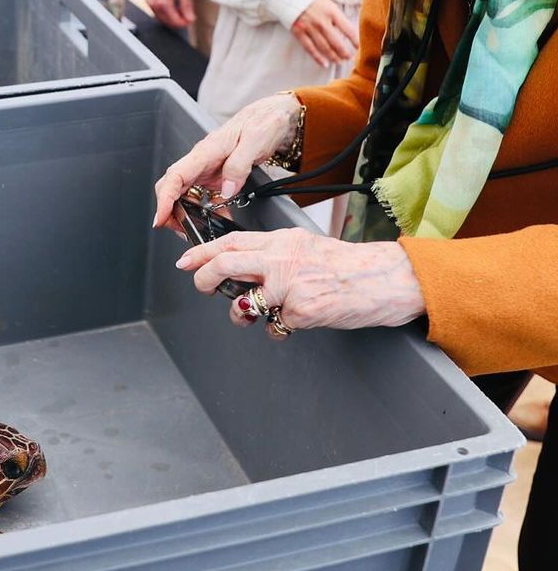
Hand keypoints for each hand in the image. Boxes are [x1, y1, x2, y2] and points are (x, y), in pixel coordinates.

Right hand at [144, 0, 194, 28]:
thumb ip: (186, 4)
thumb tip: (190, 18)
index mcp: (163, 2)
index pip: (175, 21)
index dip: (184, 23)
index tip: (191, 20)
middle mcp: (154, 5)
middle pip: (167, 22)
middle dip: (178, 22)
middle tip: (188, 18)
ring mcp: (149, 3)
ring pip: (161, 19)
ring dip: (171, 19)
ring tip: (181, 13)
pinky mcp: (147, 0)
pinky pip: (157, 12)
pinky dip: (165, 14)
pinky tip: (172, 8)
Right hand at [153, 93, 300, 219]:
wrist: (273, 115)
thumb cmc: (263, 122)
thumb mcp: (255, 141)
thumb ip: (239, 165)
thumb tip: (225, 190)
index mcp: (206, 151)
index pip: (176, 175)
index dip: (164, 198)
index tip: (160, 218)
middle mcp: (201, 160)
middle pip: (172, 187)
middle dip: (170, 211)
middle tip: (181, 231)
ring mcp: (207, 169)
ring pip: (184, 194)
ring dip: (186, 213)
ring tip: (199, 229)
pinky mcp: (215, 176)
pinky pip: (203, 196)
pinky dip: (205, 211)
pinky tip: (217, 219)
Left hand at [175, 229, 424, 338]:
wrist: (384, 279)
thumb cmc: (347, 266)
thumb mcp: (306, 247)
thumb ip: (274, 254)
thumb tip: (243, 267)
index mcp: (282, 242)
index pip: (231, 242)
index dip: (202, 252)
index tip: (185, 260)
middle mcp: (281, 260)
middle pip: (226, 265)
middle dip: (203, 279)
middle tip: (200, 286)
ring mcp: (290, 286)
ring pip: (245, 305)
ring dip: (240, 315)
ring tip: (250, 315)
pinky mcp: (301, 311)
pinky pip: (277, 326)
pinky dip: (283, 328)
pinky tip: (300, 321)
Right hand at [291, 0, 358, 67]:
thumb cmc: (312, 0)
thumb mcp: (329, 4)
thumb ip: (338, 17)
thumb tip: (349, 32)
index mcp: (331, 12)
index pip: (347, 29)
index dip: (355, 40)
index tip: (359, 47)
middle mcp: (321, 21)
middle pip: (336, 42)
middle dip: (344, 52)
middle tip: (349, 57)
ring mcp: (309, 28)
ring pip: (324, 47)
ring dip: (334, 56)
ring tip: (339, 61)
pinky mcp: (299, 33)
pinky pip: (310, 48)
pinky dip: (318, 58)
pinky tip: (325, 63)